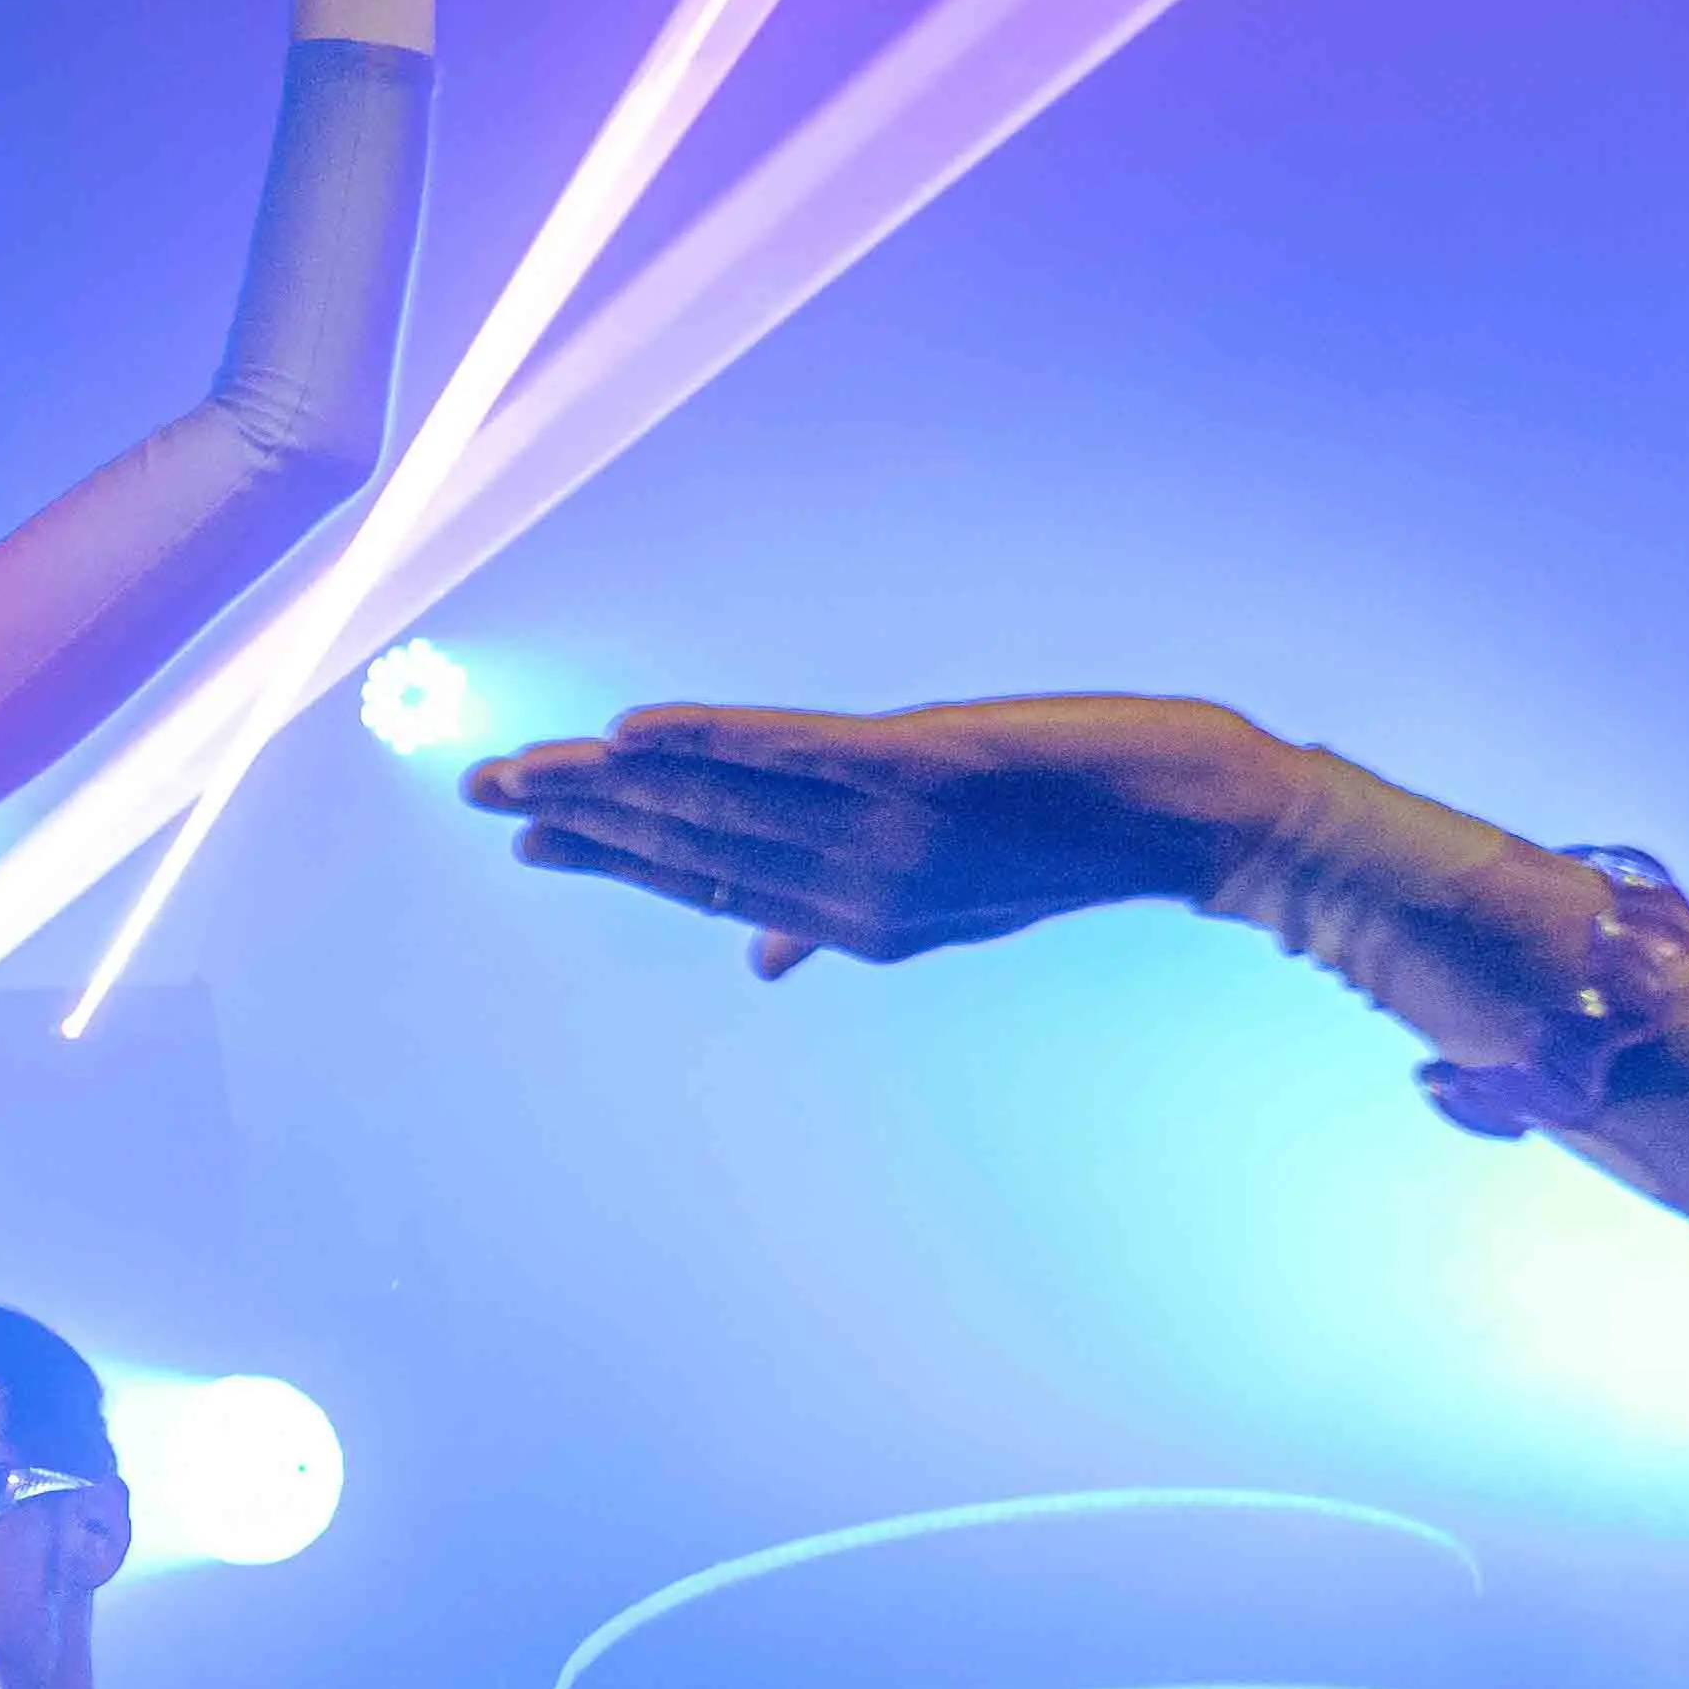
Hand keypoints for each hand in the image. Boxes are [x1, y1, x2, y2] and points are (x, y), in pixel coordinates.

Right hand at [467, 691, 1303, 979]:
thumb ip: (839, 918)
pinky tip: (638, 730)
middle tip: (484, 789)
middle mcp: (860, 887)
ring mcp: (889, 831)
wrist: (1204, 817)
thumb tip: (756, 958)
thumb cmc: (1084, 837)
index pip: (706, 880)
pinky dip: (710, 741)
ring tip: (530, 763)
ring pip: (723, 803)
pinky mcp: (924, 769)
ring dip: (614, 779)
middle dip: (581, 817)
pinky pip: (793, 754)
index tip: (529, 836)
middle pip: (693, 844)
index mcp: (858, 918)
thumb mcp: (958, 893)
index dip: (611, 856)